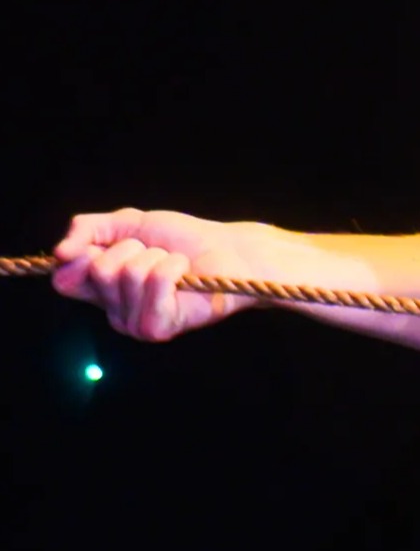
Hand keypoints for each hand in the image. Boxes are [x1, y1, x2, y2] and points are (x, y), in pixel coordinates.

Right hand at [54, 209, 262, 341]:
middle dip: (131, 248)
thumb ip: (87, 229)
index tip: (108, 243)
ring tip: (174, 264)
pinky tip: (184, 274)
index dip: (80, 256)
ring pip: (126, 273)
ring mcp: (134, 324)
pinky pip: (153, 282)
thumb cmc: (181, 240)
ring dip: (155, 256)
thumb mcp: (126, 223)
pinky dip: (172, 267)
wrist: (230, 252)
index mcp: (101, 291)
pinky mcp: (158, 327)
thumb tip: (59, 253)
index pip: (64, 280)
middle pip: (98, 270)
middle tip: (156, 253)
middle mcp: (113, 313)